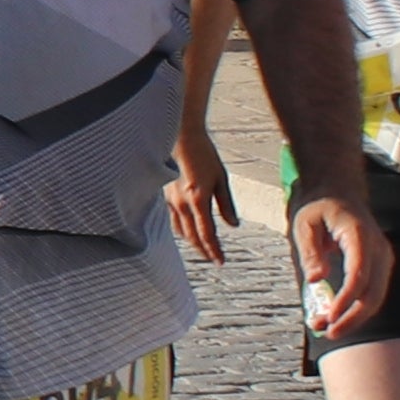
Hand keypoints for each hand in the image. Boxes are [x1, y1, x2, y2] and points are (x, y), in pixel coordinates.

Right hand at [164, 143, 242, 261]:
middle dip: (204, 251)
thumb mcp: (221, 178)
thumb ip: (226, 204)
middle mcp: (183, 204)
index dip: (214, 250)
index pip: (207, 234)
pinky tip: (188, 230)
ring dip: (193, 242)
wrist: (181, 137)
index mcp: (198, 200)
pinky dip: (182, 230)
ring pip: (181, 231)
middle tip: (214, 260)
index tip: (221, 262)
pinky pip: (174, 220)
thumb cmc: (204, 154)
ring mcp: (172, 200)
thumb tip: (234, 225)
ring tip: (203, 248)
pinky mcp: (166, 196)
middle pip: (193, 237)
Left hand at [284, 183, 388, 340]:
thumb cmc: (319, 208)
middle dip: (352, 318)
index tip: (330, 317)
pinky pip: (372, 294)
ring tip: (324, 328)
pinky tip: (334, 318)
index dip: (346, 299)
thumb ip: (310, 251)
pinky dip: (355, 310)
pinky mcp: (379, 267)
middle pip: (373, 292)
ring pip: (376, 298)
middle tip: (327, 332)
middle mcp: (377, 247)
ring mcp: (382, 257)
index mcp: (358, 234)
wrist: (339, 194)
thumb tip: (316, 280)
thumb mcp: (304, 224)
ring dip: (353, 318)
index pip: (359, 273)